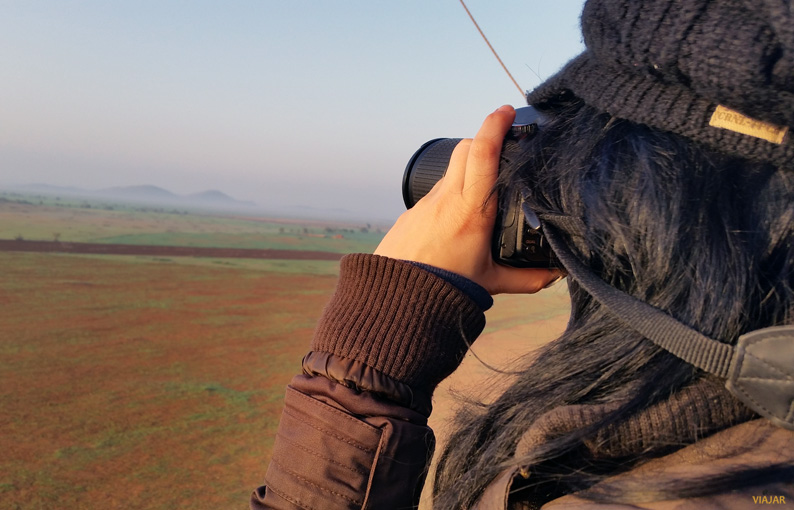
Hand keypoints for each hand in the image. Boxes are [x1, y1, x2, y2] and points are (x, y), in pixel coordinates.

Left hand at [375, 105, 560, 294]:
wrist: (396, 300)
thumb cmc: (445, 289)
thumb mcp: (492, 282)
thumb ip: (528, 278)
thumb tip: (557, 274)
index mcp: (471, 210)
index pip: (482, 153)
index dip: (495, 125)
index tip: (507, 111)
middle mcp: (447, 199)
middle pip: (465, 148)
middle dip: (485, 138)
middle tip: (504, 143)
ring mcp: (426, 203)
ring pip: (450, 169)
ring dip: (469, 169)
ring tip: (486, 187)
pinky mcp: (413, 212)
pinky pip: (435, 192)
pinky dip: (452, 193)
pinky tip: (459, 216)